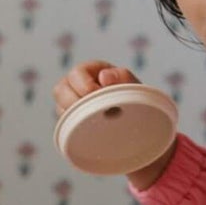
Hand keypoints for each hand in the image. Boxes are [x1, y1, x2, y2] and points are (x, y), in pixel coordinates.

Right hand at [51, 61, 175, 189]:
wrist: (145, 132)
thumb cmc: (141, 104)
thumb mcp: (136, 89)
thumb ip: (123, 77)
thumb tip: (105, 76)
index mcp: (94, 72)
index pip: (77, 73)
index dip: (84, 85)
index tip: (98, 96)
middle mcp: (80, 87)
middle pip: (60, 89)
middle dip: (72, 101)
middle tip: (93, 112)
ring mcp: (75, 106)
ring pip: (61, 108)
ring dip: (73, 116)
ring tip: (93, 122)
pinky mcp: (75, 124)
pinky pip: (65, 126)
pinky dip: (73, 128)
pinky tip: (89, 131)